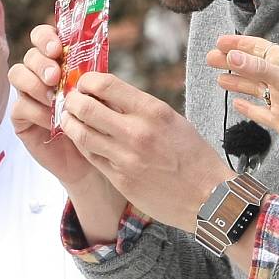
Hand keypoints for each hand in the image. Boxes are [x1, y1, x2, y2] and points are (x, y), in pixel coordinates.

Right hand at [9, 24, 99, 186]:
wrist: (92, 154)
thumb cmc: (98, 118)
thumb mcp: (98, 92)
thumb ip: (90, 73)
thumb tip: (89, 56)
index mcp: (58, 60)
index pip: (42, 36)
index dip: (45, 37)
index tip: (57, 48)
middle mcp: (39, 73)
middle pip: (30, 55)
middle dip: (42, 63)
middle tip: (55, 77)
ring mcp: (27, 94)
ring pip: (18, 74)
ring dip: (35, 84)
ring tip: (54, 98)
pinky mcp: (20, 117)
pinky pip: (20, 105)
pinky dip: (37, 111)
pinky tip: (52, 119)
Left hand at [61, 72, 231, 231]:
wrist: (209, 197)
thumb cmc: (192, 154)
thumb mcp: (171, 119)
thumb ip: (138, 106)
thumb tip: (106, 93)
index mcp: (152, 111)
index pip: (106, 84)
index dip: (87, 81)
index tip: (84, 83)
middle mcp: (137, 132)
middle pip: (86, 108)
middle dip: (71, 101)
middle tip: (70, 100)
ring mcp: (126, 158)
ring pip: (81, 134)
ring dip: (69, 123)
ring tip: (69, 118)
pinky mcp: (120, 180)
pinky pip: (91, 157)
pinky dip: (82, 145)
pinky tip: (81, 139)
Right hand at [206, 35, 278, 145]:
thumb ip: (258, 68)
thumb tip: (231, 57)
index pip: (257, 48)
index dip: (238, 44)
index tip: (220, 42)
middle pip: (250, 67)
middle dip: (231, 62)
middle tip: (210, 59)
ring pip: (252, 88)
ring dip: (236, 83)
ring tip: (219, 79)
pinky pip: (260, 113)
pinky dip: (248, 108)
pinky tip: (237, 104)